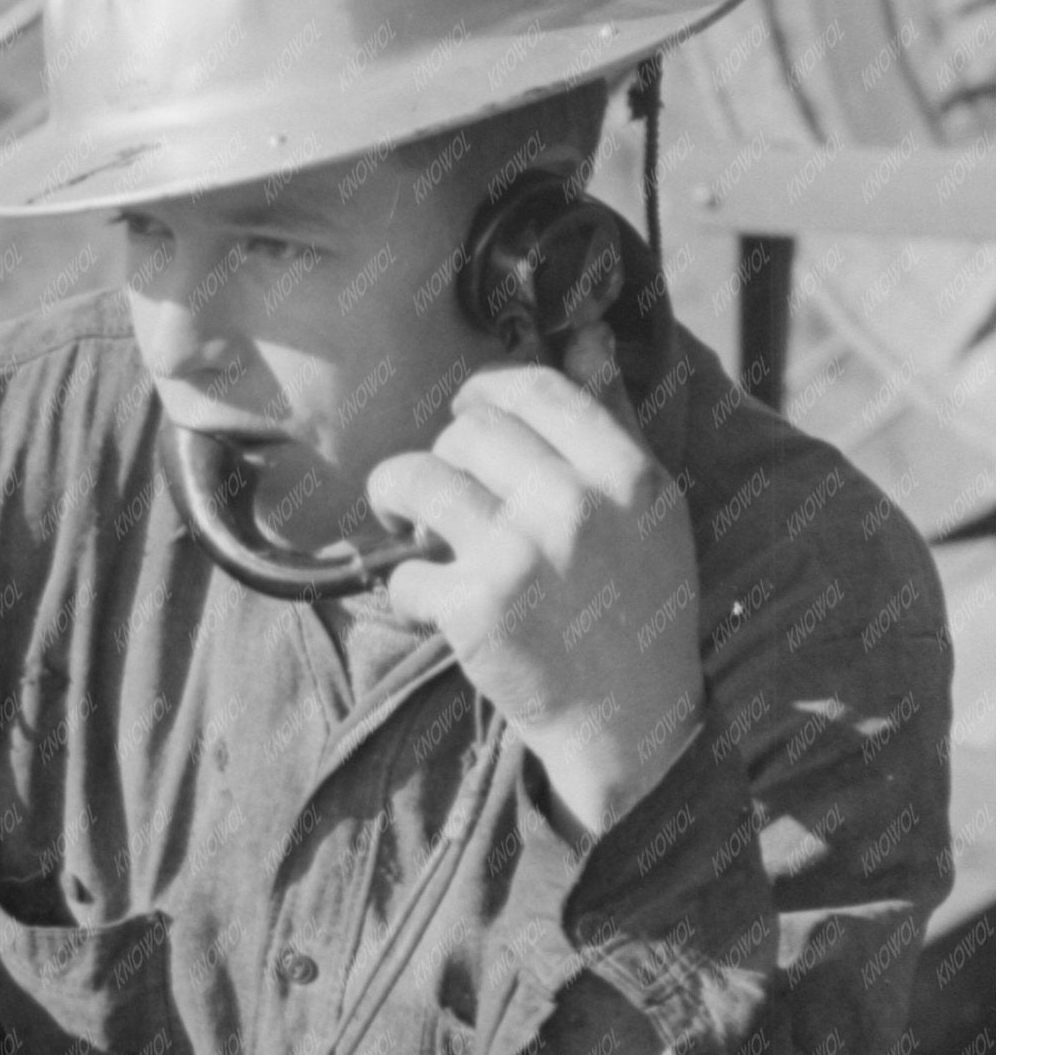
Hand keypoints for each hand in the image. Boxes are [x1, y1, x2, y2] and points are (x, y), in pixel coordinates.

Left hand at [364, 330, 704, 837]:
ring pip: (416, 479)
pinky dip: (410, 588)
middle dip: (444, 459)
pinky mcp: (475, 611)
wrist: (628, 719)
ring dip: (402, 502)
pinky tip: (438, 602)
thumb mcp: (652, 509)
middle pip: (466, 432)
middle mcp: (574, 507)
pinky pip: (406, 570)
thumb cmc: (636, 608)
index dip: (483, 394)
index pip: (532, 389)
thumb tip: (587, 336)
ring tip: (418, 530)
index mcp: (625, 475)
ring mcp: (521, 558)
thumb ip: (615, 420)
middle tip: (447, 497)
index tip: (469, 418)